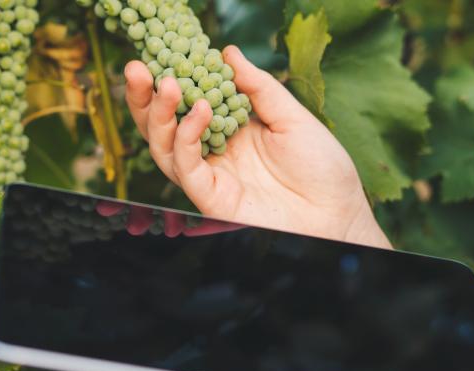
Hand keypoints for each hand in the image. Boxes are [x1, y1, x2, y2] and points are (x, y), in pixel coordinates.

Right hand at [124, 46, 390, 248]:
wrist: (337, 213)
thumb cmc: (322, 167)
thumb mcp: (291, 116)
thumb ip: (258, 87)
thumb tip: (228, 53)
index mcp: (230, 130)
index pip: (187, 103)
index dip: (168, 80)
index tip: (158, 53)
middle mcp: (213, 152)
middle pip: (164, 126)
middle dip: (145, 98)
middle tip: (136, 68)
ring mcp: (210, 176)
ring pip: (165, 147)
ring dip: (160, 114)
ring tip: (166, 83)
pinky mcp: (211, 197)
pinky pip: (186, 168)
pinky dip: (187, 137)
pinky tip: (200, 110)